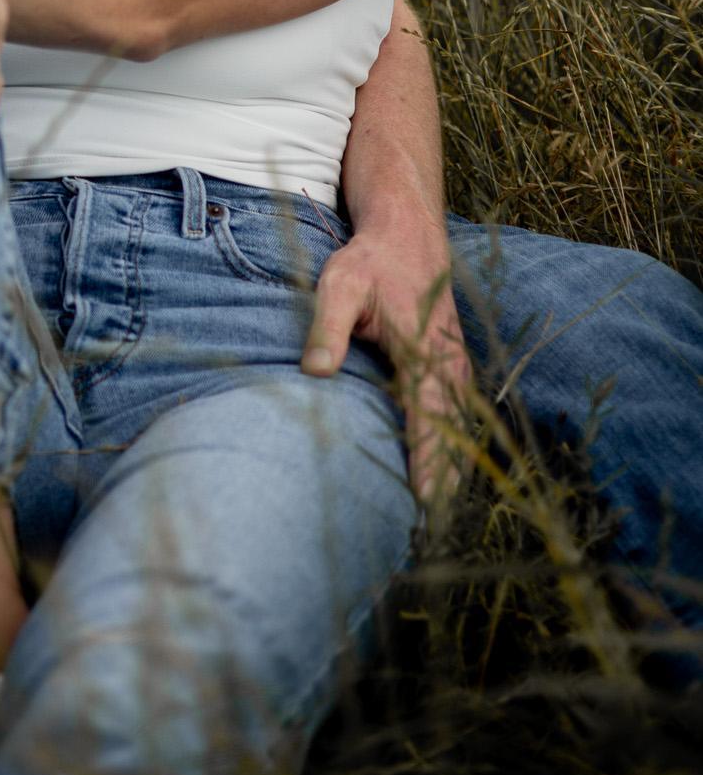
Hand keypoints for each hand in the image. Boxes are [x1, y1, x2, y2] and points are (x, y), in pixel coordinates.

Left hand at [301, 224, 472, 508]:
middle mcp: (451, 371)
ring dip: (448, 480)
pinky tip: (432, 492)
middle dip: (443, 491)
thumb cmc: (369, 261)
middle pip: (453, 443)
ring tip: (429, 531)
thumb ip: (328, 326)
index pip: (429, 425)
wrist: (407, 234)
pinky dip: (447, 459)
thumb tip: (315, 371)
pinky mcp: (451, 376)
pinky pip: (454, 427)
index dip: (428, 470)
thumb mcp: (339, 283)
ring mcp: (456, 375)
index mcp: (427, 355)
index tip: (423, 511)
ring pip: (458, 439)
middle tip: (423, 540)